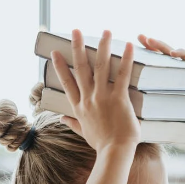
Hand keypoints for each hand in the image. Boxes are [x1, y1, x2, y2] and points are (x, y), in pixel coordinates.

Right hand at [50, 30, 140, 151]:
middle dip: (77, 47)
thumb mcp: (84, 133)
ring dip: (102, 47)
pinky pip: (122, 75)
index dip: (61, 67)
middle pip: (81, 68)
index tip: (55, 53)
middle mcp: (88, 98)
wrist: (114, 152)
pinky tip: (128, 47)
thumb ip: (73, 123)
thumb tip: (62, 119)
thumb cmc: (102, 144)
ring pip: (100, 66)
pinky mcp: (118, 99)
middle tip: (76, 31)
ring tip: (105, 32)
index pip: (67, 82)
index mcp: (79, 107)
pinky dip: (126, 60)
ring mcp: (102, 97)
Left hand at [137, 34, 184, 120]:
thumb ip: (153, 106)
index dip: (144, 55)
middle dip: (150, 44)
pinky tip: (172, 53)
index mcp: (166, 80)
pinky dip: (181, 53)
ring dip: (161, 45)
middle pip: (161, 55)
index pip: (154, 63)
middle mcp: (176, 72)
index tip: (130, 47)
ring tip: (150, 41)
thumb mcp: (166, 111)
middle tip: (140, 36)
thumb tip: (132, 112)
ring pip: (173, 54)